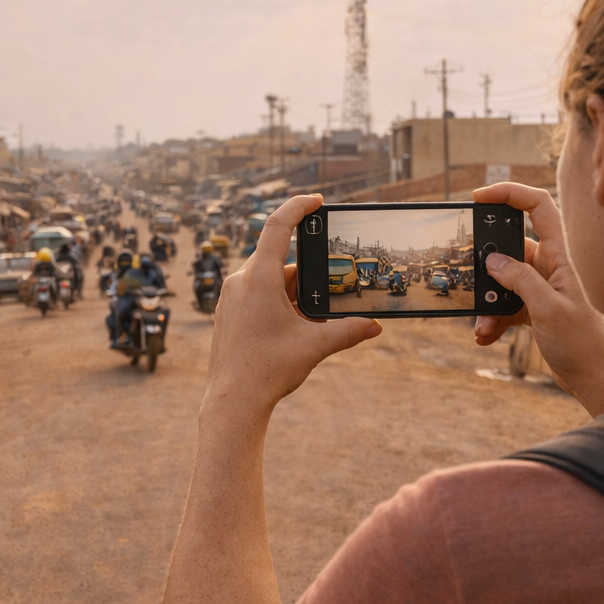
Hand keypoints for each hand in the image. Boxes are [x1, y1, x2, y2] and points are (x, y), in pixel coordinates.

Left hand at [207, 195, 379, 409]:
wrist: (232, 402)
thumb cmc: (267, 371)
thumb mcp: (315, 346)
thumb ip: (347, 331)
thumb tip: (375, 326)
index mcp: (258, 278)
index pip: (277, 226)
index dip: (298, 207)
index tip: (317, 201)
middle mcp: (240, 282)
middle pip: (278, 259)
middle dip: (306, 270)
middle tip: (330, 282)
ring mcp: (230, 298)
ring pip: (268, 279)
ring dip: (292, 290)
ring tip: (312, 316)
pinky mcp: (228, 314)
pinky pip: (256, 294)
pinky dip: (278, 300)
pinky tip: (293, 324)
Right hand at [469, 183, 603, 414]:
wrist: (594, 379)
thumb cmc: (583, 344)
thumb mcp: (548, 310)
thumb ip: (520, 280)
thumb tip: (493, 260)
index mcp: (561, 256)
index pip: (538, 207)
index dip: (510, 193)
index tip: (480, 198)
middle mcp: (552, 266)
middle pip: (510, 247)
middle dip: (486, 266)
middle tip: (470, 280)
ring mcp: (542, 287)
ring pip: (504, 281)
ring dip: (488, 302)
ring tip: (482, 325)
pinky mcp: (535, 307)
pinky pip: (506, 304)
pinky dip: (493, 319)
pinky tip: (486, 336)